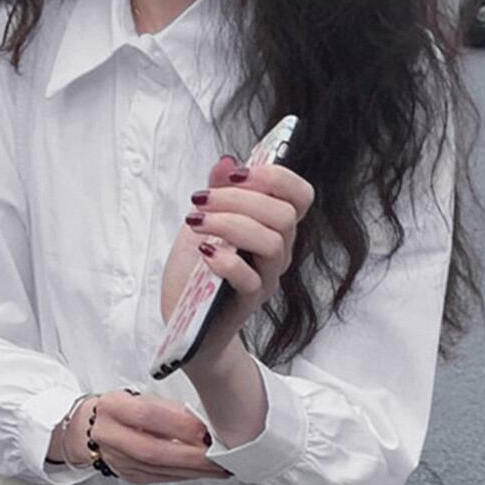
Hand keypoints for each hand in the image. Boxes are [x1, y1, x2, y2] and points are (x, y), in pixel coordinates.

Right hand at [66, 389, 229, 483]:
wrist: (94, 429)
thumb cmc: (123, 410)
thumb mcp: (142, 398)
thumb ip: (169, 409)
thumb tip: (202, 422)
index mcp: (114, 408)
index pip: (147, 416)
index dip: (178, 425)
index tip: (204, 430)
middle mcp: (111, 435)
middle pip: (154, 450)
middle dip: (191, 456)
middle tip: (218, 457)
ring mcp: (119, 460)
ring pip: (161, 469)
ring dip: (194, 469)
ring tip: (219, 466)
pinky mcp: (130, 476)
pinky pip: (162, 477)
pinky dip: (186, 474)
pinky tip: (203, 471)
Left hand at [161, 153, 315, 372]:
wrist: (184, 322)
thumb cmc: (196, 273)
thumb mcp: (201, 223)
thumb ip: (217, 192)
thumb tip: (228, 162)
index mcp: (272, 228)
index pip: (300, 196)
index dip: (278, 177)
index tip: (238, 173)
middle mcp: (277, 253)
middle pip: (284, 215)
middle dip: (241, 198)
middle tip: (201, 199)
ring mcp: (266, 279)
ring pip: (271, 243)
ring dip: (230, 223)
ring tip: (196, 223)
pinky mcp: (248, 303)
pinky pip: (251, 279)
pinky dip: (226, 260)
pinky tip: (204, 253)